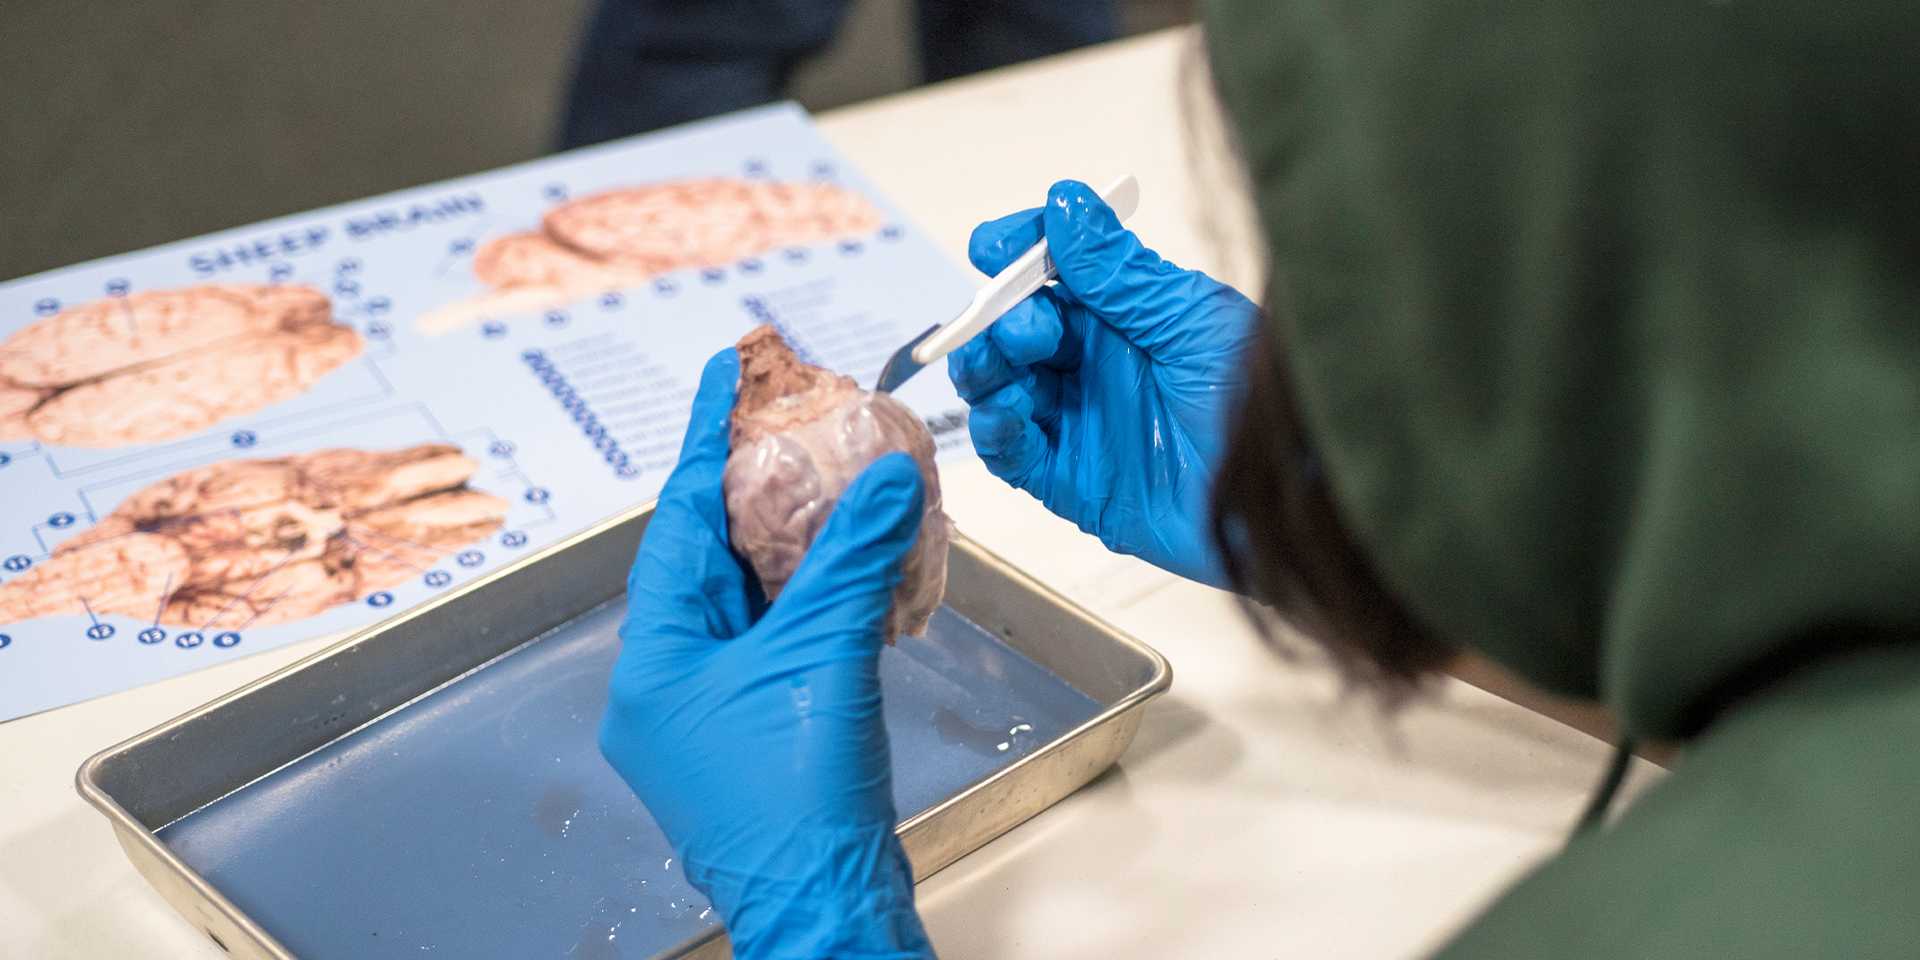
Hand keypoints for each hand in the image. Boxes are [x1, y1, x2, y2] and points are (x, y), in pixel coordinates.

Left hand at [599, 348, 934, 959]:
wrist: (827, 905)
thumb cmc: (794, 805)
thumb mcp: (822, 660)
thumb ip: (852, 562)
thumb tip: (883, 481)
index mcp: (656, 660)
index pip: (679, 524)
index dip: (707, 444)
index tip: (724, 377)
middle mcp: (672, 682)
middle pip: (711, 557)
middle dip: (754, 489)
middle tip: (791, 421)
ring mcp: (713, 710)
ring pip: (750, 600)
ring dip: (793, 543)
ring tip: (831, 478)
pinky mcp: (760, 732)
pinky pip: (781, 641)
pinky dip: (816, 598)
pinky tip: (856, 564)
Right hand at [948, 179, 1259, 586]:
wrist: (1286, 498)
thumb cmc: (1262, 403)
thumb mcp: (1194, 322)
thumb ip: (1121, 274)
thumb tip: (1065, 205)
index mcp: (1124, 315)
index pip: (1051, 272)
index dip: (1016, 253)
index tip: (993, 247)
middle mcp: (1094, 363)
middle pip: (1014, 328)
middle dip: (1002, 318)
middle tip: (1030, 330)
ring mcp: (1079, 420)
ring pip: (1000, 386)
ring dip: (987, 370)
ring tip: (1007, 369)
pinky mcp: (1072, 481)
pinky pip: (1012, 453)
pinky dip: (995, 431)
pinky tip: (1005, 417)